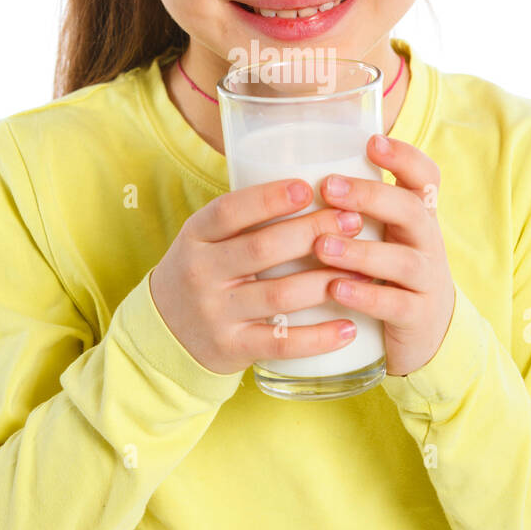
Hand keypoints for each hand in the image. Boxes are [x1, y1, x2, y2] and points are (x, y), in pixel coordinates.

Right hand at [148, 177, 370, 374]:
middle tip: (353, 221)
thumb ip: (244, 218)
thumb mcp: (205, 239)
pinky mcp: (232, 348)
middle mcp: (202, 273)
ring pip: (279, 295)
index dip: (268, 198)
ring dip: (326, 282)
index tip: (307, 187)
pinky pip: (281, 343)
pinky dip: (318, 338)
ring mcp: (216, 313)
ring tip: (365, 270)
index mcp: (196, 236)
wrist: (165, 334)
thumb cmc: (203, 273)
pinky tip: (349, 327)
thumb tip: (315, 181)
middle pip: (262, 249)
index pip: (229, 211)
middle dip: (313, 233)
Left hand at [313, 134, 455, 376]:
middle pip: (411, 210)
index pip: (425, 176)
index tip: (372, 141)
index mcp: (417, 216)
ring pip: (402, 260)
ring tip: (322, 246)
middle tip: (328, 187)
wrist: (427, 334)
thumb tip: (294, 175)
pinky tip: (336, 289)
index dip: (404, 156)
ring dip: (360, 251)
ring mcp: (427, 280)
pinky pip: (396, 305)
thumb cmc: (390, 273)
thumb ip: (357, 209)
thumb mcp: (386, 236)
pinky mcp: (418, 316)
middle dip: (370, 196)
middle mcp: (427, 242)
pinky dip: (366, 295)